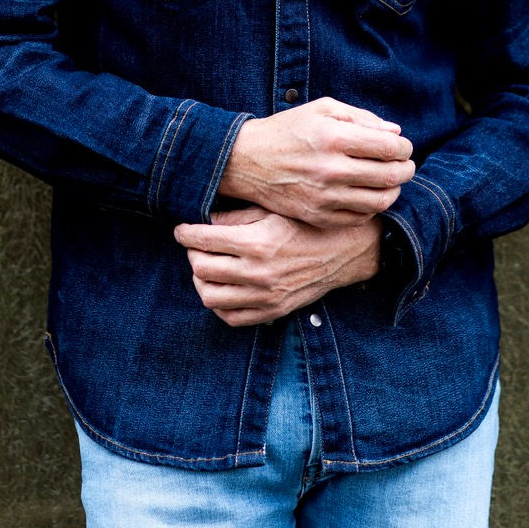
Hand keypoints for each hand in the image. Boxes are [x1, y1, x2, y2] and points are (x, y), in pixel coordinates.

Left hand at [174, 205, 382, 326]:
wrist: (346, 250)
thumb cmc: (308, 224)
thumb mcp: (273, 210)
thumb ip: (236, 216)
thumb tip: (204, 222)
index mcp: (256, 242)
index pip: (202, 240)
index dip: (185, 233)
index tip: (182, 229)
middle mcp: (258, 273)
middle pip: (201, 268)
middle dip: (192, 254)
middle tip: (196, 245)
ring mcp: (265, 296)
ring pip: (210, 296)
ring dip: (201, 280)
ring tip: (206, 266)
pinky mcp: (273, 311)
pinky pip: (231, 317)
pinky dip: (219, 304)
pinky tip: (222, 287)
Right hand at [218, 97, 413, 227]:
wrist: (246, 160)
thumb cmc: (287, 130)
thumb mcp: (322, 109)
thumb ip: (361, 118)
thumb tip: (395, 133)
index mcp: (334, 137)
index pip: (390, 148)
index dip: (404, 148)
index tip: (402, 147)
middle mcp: (331, 169)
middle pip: (390, 176)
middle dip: (405, 169)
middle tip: (405, 165)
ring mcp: (324, 196)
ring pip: (380, 201)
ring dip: (393, 191)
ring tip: (390, 182)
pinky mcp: (317, 215)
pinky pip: (360, 217)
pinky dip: (372, 208)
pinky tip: (368, 195)